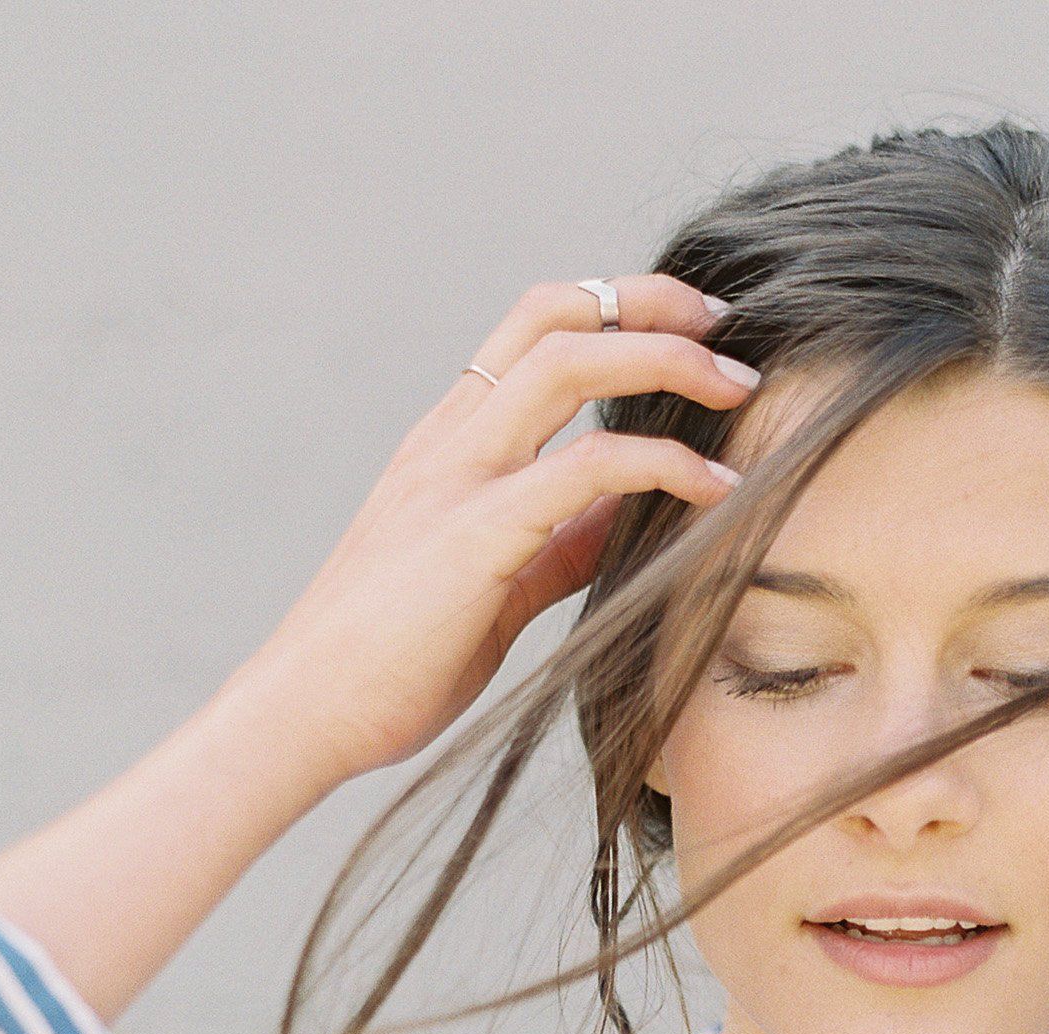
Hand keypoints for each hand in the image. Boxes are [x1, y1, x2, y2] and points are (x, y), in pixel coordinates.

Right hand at [242, 272, 756, 789]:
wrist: (307, 715)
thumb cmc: (392, 664)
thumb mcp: (493, 587)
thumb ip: (557, 542)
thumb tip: (625, 519)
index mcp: (447, 444)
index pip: (533, 330)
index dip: (613, 310)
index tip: (687, 329)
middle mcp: (448, 441)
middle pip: (554, 314)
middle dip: (651, 304)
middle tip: (727, 330)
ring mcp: (456, 479)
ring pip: (569, 364)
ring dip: (668, 361)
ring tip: (741, 388)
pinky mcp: (475, 535)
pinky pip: (585, 470)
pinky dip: (664, 465)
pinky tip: (718, 488)